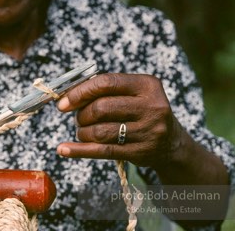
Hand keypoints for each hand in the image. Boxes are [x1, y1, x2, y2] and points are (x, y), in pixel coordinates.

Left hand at [56, 73, 181, 167]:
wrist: (170, 142)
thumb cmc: (140, 112)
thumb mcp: (132, 94)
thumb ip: (104, 90)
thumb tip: (66, 96)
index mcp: (147, 85)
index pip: (106, 83)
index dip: (80, 92)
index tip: (63, 102)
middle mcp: (151, 106)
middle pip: (101, 108)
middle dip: (81, 115)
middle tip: (78, 119)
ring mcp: (148, 131)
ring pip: (100, 132)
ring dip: (82, 132)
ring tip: (82, 131)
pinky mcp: (140, 152)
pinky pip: (102, 151)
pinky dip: (79, 150)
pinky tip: (64, 149)